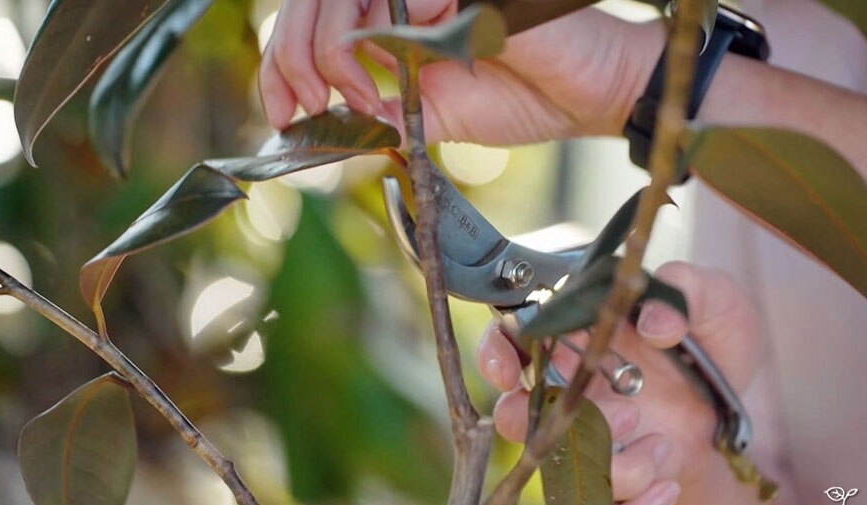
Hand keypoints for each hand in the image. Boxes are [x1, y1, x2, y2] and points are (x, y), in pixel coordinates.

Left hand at [259, 1, 664, 142]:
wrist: (588, 94)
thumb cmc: (522, 98)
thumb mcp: (432, 119)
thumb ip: (383, 117)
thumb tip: (324, 130)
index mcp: (390, 24)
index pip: (309, 27)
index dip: (279, 66)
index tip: (281, 115)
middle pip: (309, 3)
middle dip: (292, 59)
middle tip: (308, 109)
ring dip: (332, 52)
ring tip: (364, 99)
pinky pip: (403, 1)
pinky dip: (389, 39)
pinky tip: (401, 77)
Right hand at [477, 262, 763, 504]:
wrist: (736, 406)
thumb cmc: (710, 342)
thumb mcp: (716, 302)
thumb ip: (687, 292)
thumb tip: (655, 323)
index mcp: (575, 336)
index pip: (507, 339)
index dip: (495, 356)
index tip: (510, 373)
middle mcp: (567, 389)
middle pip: (515, 416)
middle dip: (561, 424)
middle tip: (630, 414)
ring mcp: (583, 440)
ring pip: (559, 471)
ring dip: (616, 469)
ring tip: (664, 445)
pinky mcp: (609, 484)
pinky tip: (669, 486)